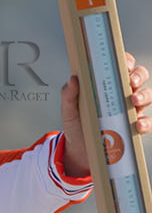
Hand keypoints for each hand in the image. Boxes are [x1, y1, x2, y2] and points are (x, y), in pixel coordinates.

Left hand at [59, 51, 149, 177]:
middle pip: (139, 77)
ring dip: (144, 96)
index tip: (123, 64)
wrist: (78, 151)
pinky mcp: (134, 127)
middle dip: (138, 76)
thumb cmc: (76, 125)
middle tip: (131, 83)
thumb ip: (69, 94)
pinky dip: (145, 122)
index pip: (120, 66)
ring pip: (147, 96)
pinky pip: (147, 121)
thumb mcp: (69, 110)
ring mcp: (130, 110)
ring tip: (134, 101)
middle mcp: (121, 94)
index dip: (126, 61)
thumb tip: (73, 78)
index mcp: (106, 85)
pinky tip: (137, 124)